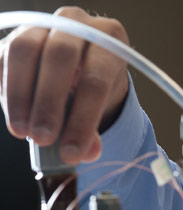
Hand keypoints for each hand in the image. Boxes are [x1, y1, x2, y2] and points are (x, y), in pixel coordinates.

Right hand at [0, 6, 129, 163]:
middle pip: (59, 55)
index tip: (72, 152)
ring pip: (23, 49)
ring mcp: (42, 24)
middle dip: (49, 102)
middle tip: (42, 138)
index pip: (96, 79)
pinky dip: (4, 87)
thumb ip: (95, 128)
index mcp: (109, 38)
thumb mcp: (104, 106)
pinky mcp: (15, 33)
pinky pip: (2, 56)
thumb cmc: (94, 87)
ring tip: (22, 131)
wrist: (79, 66)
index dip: (83, 119)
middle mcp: (76, 22)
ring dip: (19, 95)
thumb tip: (87, 153)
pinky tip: (13, 115)